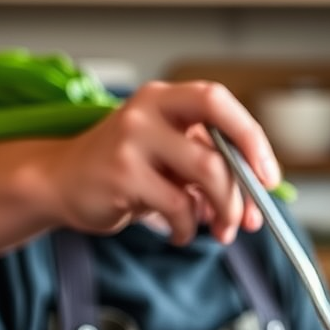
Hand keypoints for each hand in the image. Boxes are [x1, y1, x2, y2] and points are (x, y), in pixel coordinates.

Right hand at [40, 80, 281, 244]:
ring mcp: (132, 140)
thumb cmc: (126, 167)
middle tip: (249, 219)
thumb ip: (211, 162)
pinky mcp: (121, 174)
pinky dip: (188, 227)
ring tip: (221, 230)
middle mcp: (148, 111)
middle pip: (218, 149)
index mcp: (167, 98)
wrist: (60, 181)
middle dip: (242, 190)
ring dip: (223, 211)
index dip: (251, 138)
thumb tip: (257, 195)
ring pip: (205, 176)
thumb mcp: (170, 152)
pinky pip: (178, 206)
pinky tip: (180, 231)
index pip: (219, 102)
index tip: (269, 177)